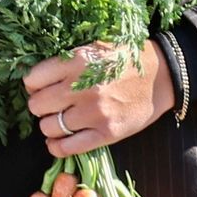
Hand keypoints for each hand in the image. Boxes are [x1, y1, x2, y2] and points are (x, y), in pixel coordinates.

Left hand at [25, 40, 171, 158]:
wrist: (162, 74)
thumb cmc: (126, 58)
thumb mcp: (95, 48)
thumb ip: (67, 61)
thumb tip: (35, 80)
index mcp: (78, 61)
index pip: (33, 79)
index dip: (33, 85)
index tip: (40, 87)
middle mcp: (82, 87)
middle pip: (37, 105)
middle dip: (40, 106)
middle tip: (51, 105)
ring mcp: (94, 113)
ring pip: (49, 128)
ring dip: (50, 126)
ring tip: (59, 121)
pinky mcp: (106, 133)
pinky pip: (67, 148)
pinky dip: (56, 147)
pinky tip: (59, 141)